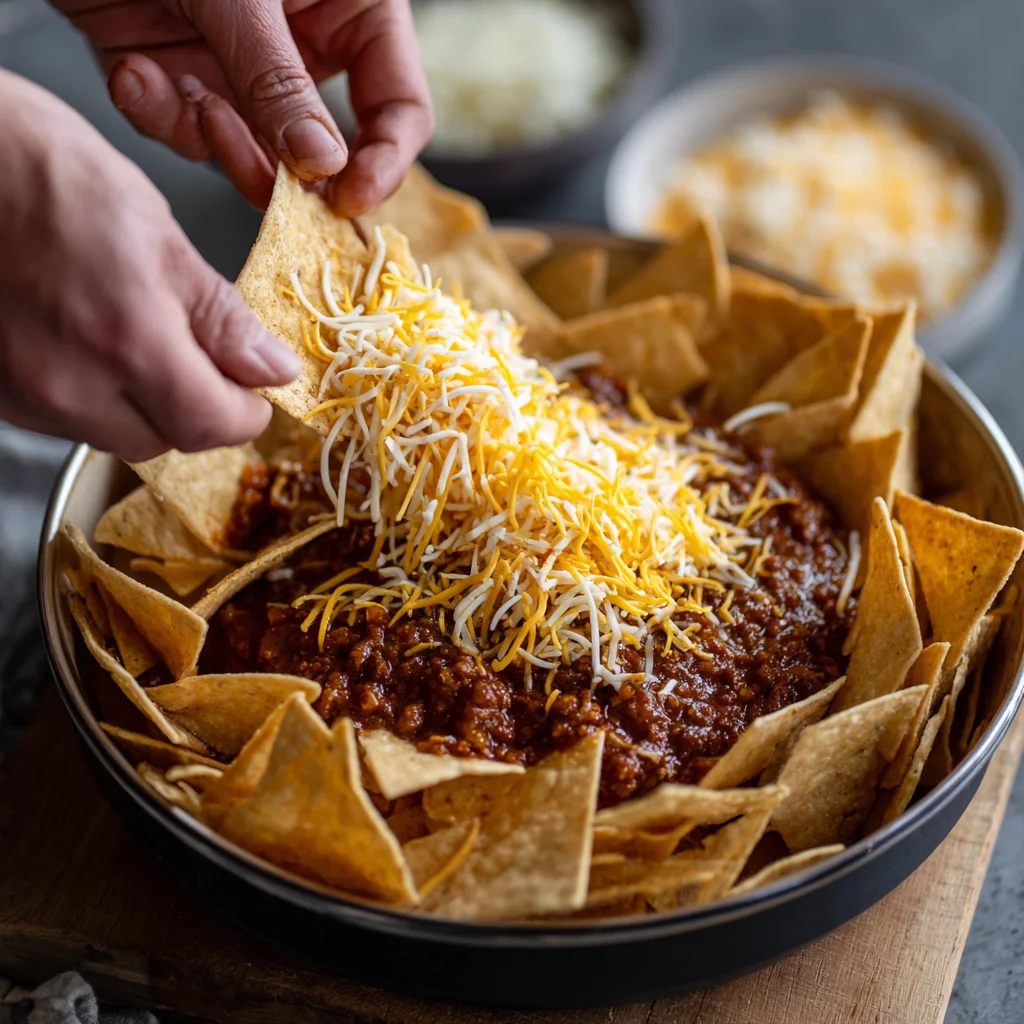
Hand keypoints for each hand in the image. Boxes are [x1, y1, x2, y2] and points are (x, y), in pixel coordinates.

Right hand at [0, 72, 298, 461]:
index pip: (212, 425)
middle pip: (167, 440)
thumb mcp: (160, 233)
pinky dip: (96, 395)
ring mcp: (24, 393)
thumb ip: (221, 317)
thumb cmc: (46, 172)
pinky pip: (69, 420)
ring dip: (146, 405)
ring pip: (117, 436)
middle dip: (198, 408)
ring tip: (137, 336)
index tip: (256, 390)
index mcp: (125, 337)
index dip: (246, 412)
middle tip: (203, 357)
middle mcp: (68, 382)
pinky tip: (90, 342)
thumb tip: (272, 368)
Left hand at [55, 0, 433, 213]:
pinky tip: (131, 72)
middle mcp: (304, 46)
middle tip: (257, 174)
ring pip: (252, 153)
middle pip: (323, 148)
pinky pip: (188, 133)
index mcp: (351, 8)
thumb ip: (279, 82)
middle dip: (281, 167)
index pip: (399, 105)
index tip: (349, 201)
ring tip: (172, 90)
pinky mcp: (186, 79)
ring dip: (210, 138)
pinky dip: (156, 114)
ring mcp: (245, 69)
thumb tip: (323, 165)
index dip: (384, 161)